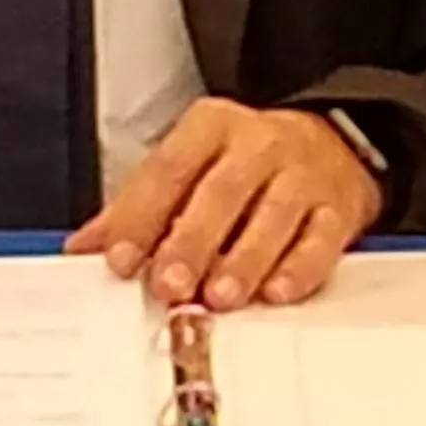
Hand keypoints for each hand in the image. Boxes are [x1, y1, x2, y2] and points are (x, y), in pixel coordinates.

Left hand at [67, 99, 382, 308]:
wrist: (335, 143)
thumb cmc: (246, 164)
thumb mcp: (190, 166)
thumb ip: (139, 206)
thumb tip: (85, 247)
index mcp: (213, 128)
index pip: (170, 168)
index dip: (142, 215)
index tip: (119, 259)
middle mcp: (261, 144)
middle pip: (223, 192)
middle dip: (192, 241)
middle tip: (169, 285)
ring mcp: (305, 174)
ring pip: (275, 215)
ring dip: (244, 259)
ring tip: (220, 297)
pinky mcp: (339, 207)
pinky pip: (322, 238)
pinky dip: (300, 267)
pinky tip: (277, 291)